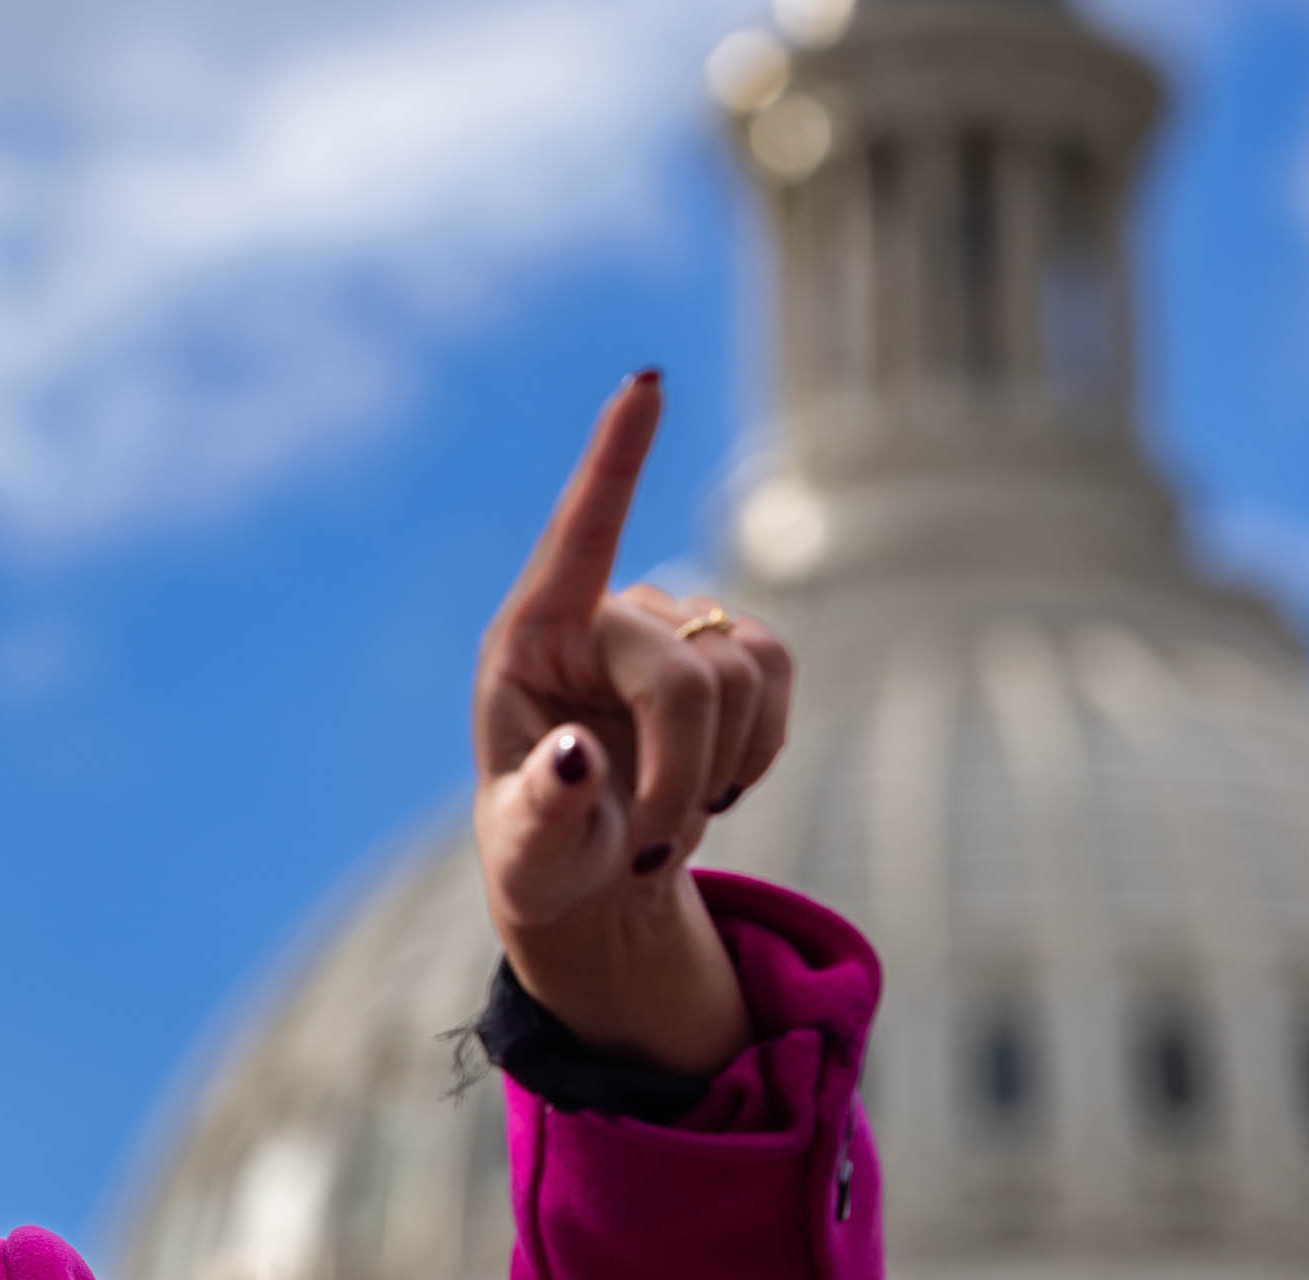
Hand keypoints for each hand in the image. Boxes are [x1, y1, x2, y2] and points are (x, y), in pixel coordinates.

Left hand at [472, 372, 795, 1074]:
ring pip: (746, 672)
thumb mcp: (528, 853)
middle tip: (656, 853)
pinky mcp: (725, 647)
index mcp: (529, 639)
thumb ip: (544, 809)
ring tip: (674, 815)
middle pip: (687, 675)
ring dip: (722, 764)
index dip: (617, 460)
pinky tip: (716, 779)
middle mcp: (598, 614)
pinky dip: (761, 746)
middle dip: (686, 772)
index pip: (579, 535)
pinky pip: (780, 675)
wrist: (589, 868)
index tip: (647, 382)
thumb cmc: (541, 854)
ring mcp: (669, 623)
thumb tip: (573, 757)